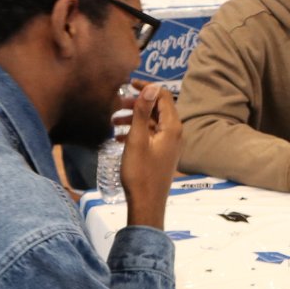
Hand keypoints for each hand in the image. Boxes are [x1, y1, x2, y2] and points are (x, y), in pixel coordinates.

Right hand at [121, 84, 181, 229]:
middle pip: (158, 108)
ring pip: (152, 123)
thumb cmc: (140, 172)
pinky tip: (118, 138)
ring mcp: (170, 144)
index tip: (128, 85)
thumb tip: (150, 87)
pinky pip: (151, 135)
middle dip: (138, 104)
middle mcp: (175, 133)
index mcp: (172, 127)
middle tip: (117, 104)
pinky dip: (136, 132)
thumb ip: (142, 112)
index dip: (147, 87)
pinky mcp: (163, 153)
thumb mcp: (137, 139)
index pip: (163, 96)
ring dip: (135, 118)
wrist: (147, 204)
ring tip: (114, 121)